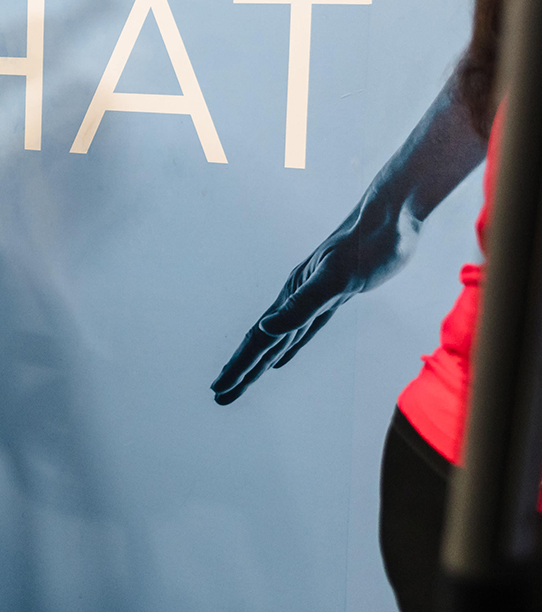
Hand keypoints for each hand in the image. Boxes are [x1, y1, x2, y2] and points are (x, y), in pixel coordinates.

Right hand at [209, 201, 415, 403]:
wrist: (392, 216)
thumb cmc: (369, 244)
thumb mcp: (336, 278)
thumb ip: (301, 305)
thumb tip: (266, 329)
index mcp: (292, 296)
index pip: (260, 339)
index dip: (239, 366)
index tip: (219, 389)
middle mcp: (296, 298)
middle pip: (263, 343)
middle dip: (241, 370)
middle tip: (220, 395)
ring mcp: (313, 297)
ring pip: (280, 339)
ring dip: (260, 362)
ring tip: (243, 381)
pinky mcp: (333, 296)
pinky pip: (303, 331)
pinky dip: (289, 347)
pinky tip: (283, 356)